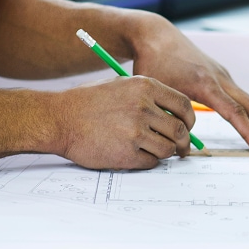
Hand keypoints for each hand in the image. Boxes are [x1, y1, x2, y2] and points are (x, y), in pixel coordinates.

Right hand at [52, 76, 195, 169]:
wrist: (58, 119)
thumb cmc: (87, 103)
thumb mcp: (120, 86)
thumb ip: (148, 96)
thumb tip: (175, 115)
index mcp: (145, 86)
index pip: (184, 105)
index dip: (189, 120)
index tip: (187, 128)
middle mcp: (143, 107)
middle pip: (180, 130)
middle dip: (184, 143)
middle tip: (181, 149)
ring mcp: (135, 131)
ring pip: (168, 149)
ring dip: (165, 153)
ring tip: (153, 151)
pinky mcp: (126, 153)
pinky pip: (151, 162)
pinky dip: (148, 161)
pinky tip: (135, 155)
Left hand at [126, 15, 248, 154]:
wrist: (155, 35)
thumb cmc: (152, 62)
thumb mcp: (158, 92)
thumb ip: (172, 116)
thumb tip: (183, 141)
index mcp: (206, 84)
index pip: (235, 114)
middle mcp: (220, 79)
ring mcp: (223, 76)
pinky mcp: (220, 76)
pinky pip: (242, 97)